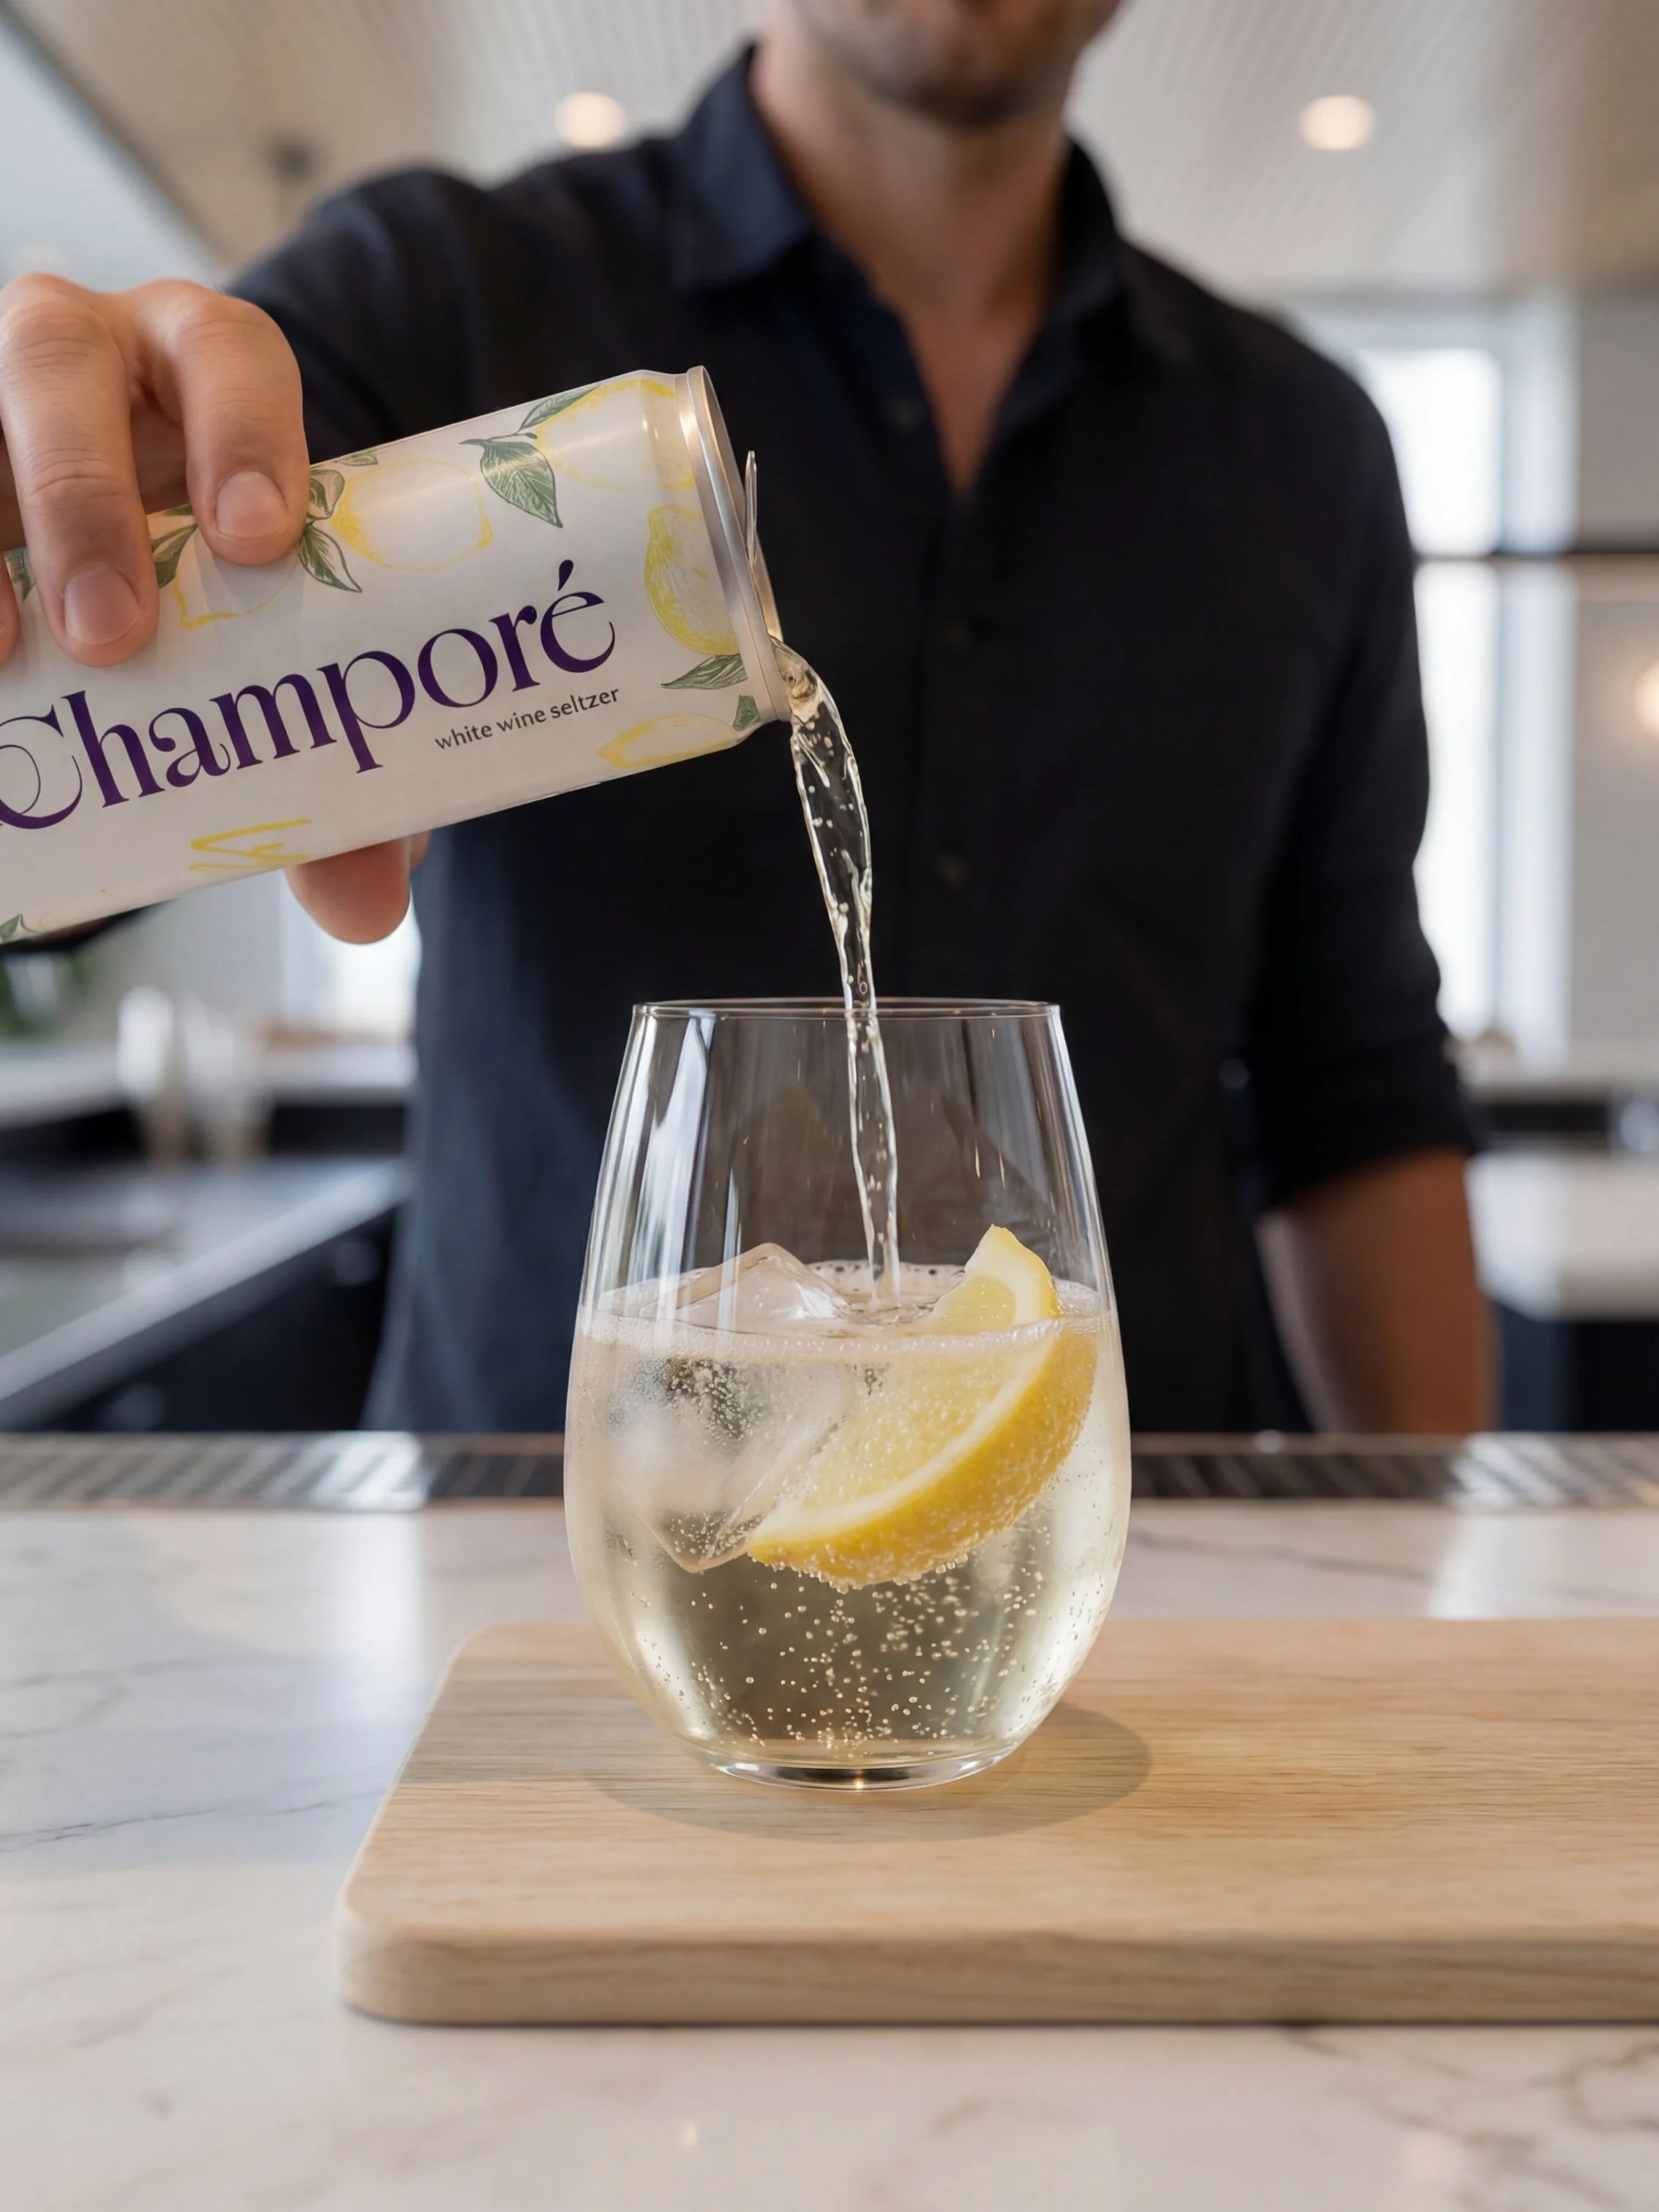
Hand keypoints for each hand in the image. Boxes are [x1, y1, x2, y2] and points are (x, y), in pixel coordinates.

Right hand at [0, 274, 414, 940]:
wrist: (124, 582)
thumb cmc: (228, 597)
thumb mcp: (282, 663)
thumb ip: (339, 775)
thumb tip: (364, 908)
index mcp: (209, 369)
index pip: (231, 357)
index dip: (244, 432)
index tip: (258, 540)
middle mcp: (86, 354)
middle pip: (61, 370)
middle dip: (85, 501)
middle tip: (112, 636)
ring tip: (5, 654)